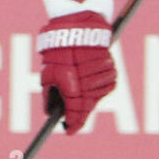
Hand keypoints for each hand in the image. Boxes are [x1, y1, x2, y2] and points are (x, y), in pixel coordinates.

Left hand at [37, 11, 114, 132]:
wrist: (78, 27)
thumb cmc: (59, 50)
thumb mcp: (48, 73)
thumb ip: (49, 94)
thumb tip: (49, 113)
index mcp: (72, 85)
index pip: (76, 112)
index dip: (73, 124)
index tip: (68, 130)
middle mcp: (88, 82)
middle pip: (88, 107)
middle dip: (79, 113)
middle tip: (71, 118)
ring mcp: (101, 76)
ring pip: (98, 96)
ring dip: (90, 96)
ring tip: (79, 87)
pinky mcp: (111, 67)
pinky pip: (108, 84)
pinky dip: (100, 86)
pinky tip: (91, 79)